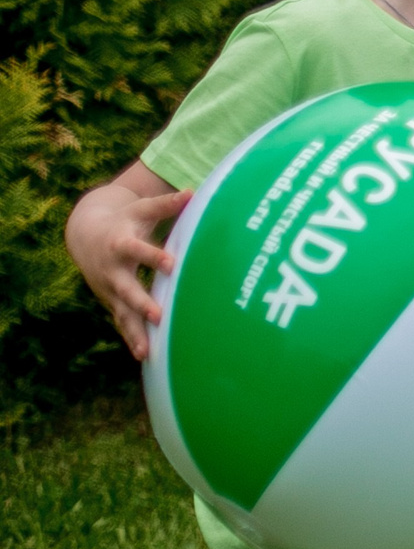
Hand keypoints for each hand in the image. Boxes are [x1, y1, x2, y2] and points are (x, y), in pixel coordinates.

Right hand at [65, 184, 192, 358]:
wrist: (85, 234)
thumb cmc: (125, 220)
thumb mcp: (141, 209)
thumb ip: (166, 204)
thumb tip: (192, 192)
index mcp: (121, 244)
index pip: (138, 250)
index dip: (154, 257)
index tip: (173, 264)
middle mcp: (112, 270)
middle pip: (126, 288)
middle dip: (141, 302)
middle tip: (159, 315)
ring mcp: (109, 289)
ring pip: (122, 312)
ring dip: (134, 331)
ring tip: (148, 351)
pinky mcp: (112, 301)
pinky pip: (122, 322)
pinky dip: (132, 338)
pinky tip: (146, 356)